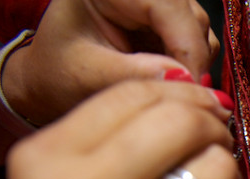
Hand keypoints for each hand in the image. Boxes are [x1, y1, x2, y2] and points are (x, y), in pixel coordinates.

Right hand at [0, 79, 245, 178]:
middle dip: (212, 125)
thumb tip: (196, 91)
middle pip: (182, 120)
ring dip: (226, 175)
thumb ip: (114, 136)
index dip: (182, 92)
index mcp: (47, 162)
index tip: (203, 105)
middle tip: (215, 143)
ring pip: (219, 167)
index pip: (134, 93)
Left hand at [2, 0, 218, 124]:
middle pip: (191, 17)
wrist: (50, 79)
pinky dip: (189, 66)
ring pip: (199, 30)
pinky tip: (170, 83)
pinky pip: (195, 42)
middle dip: (193, 59)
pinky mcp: (164, 21)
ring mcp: (154, 3)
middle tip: (187, 98)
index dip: (188, 48)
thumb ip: (134, 74)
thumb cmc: (57, 73)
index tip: (193, 89)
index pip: (169, 6)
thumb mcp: (88, 74)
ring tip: (172, 91)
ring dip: (194, 64)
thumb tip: (186, 80)